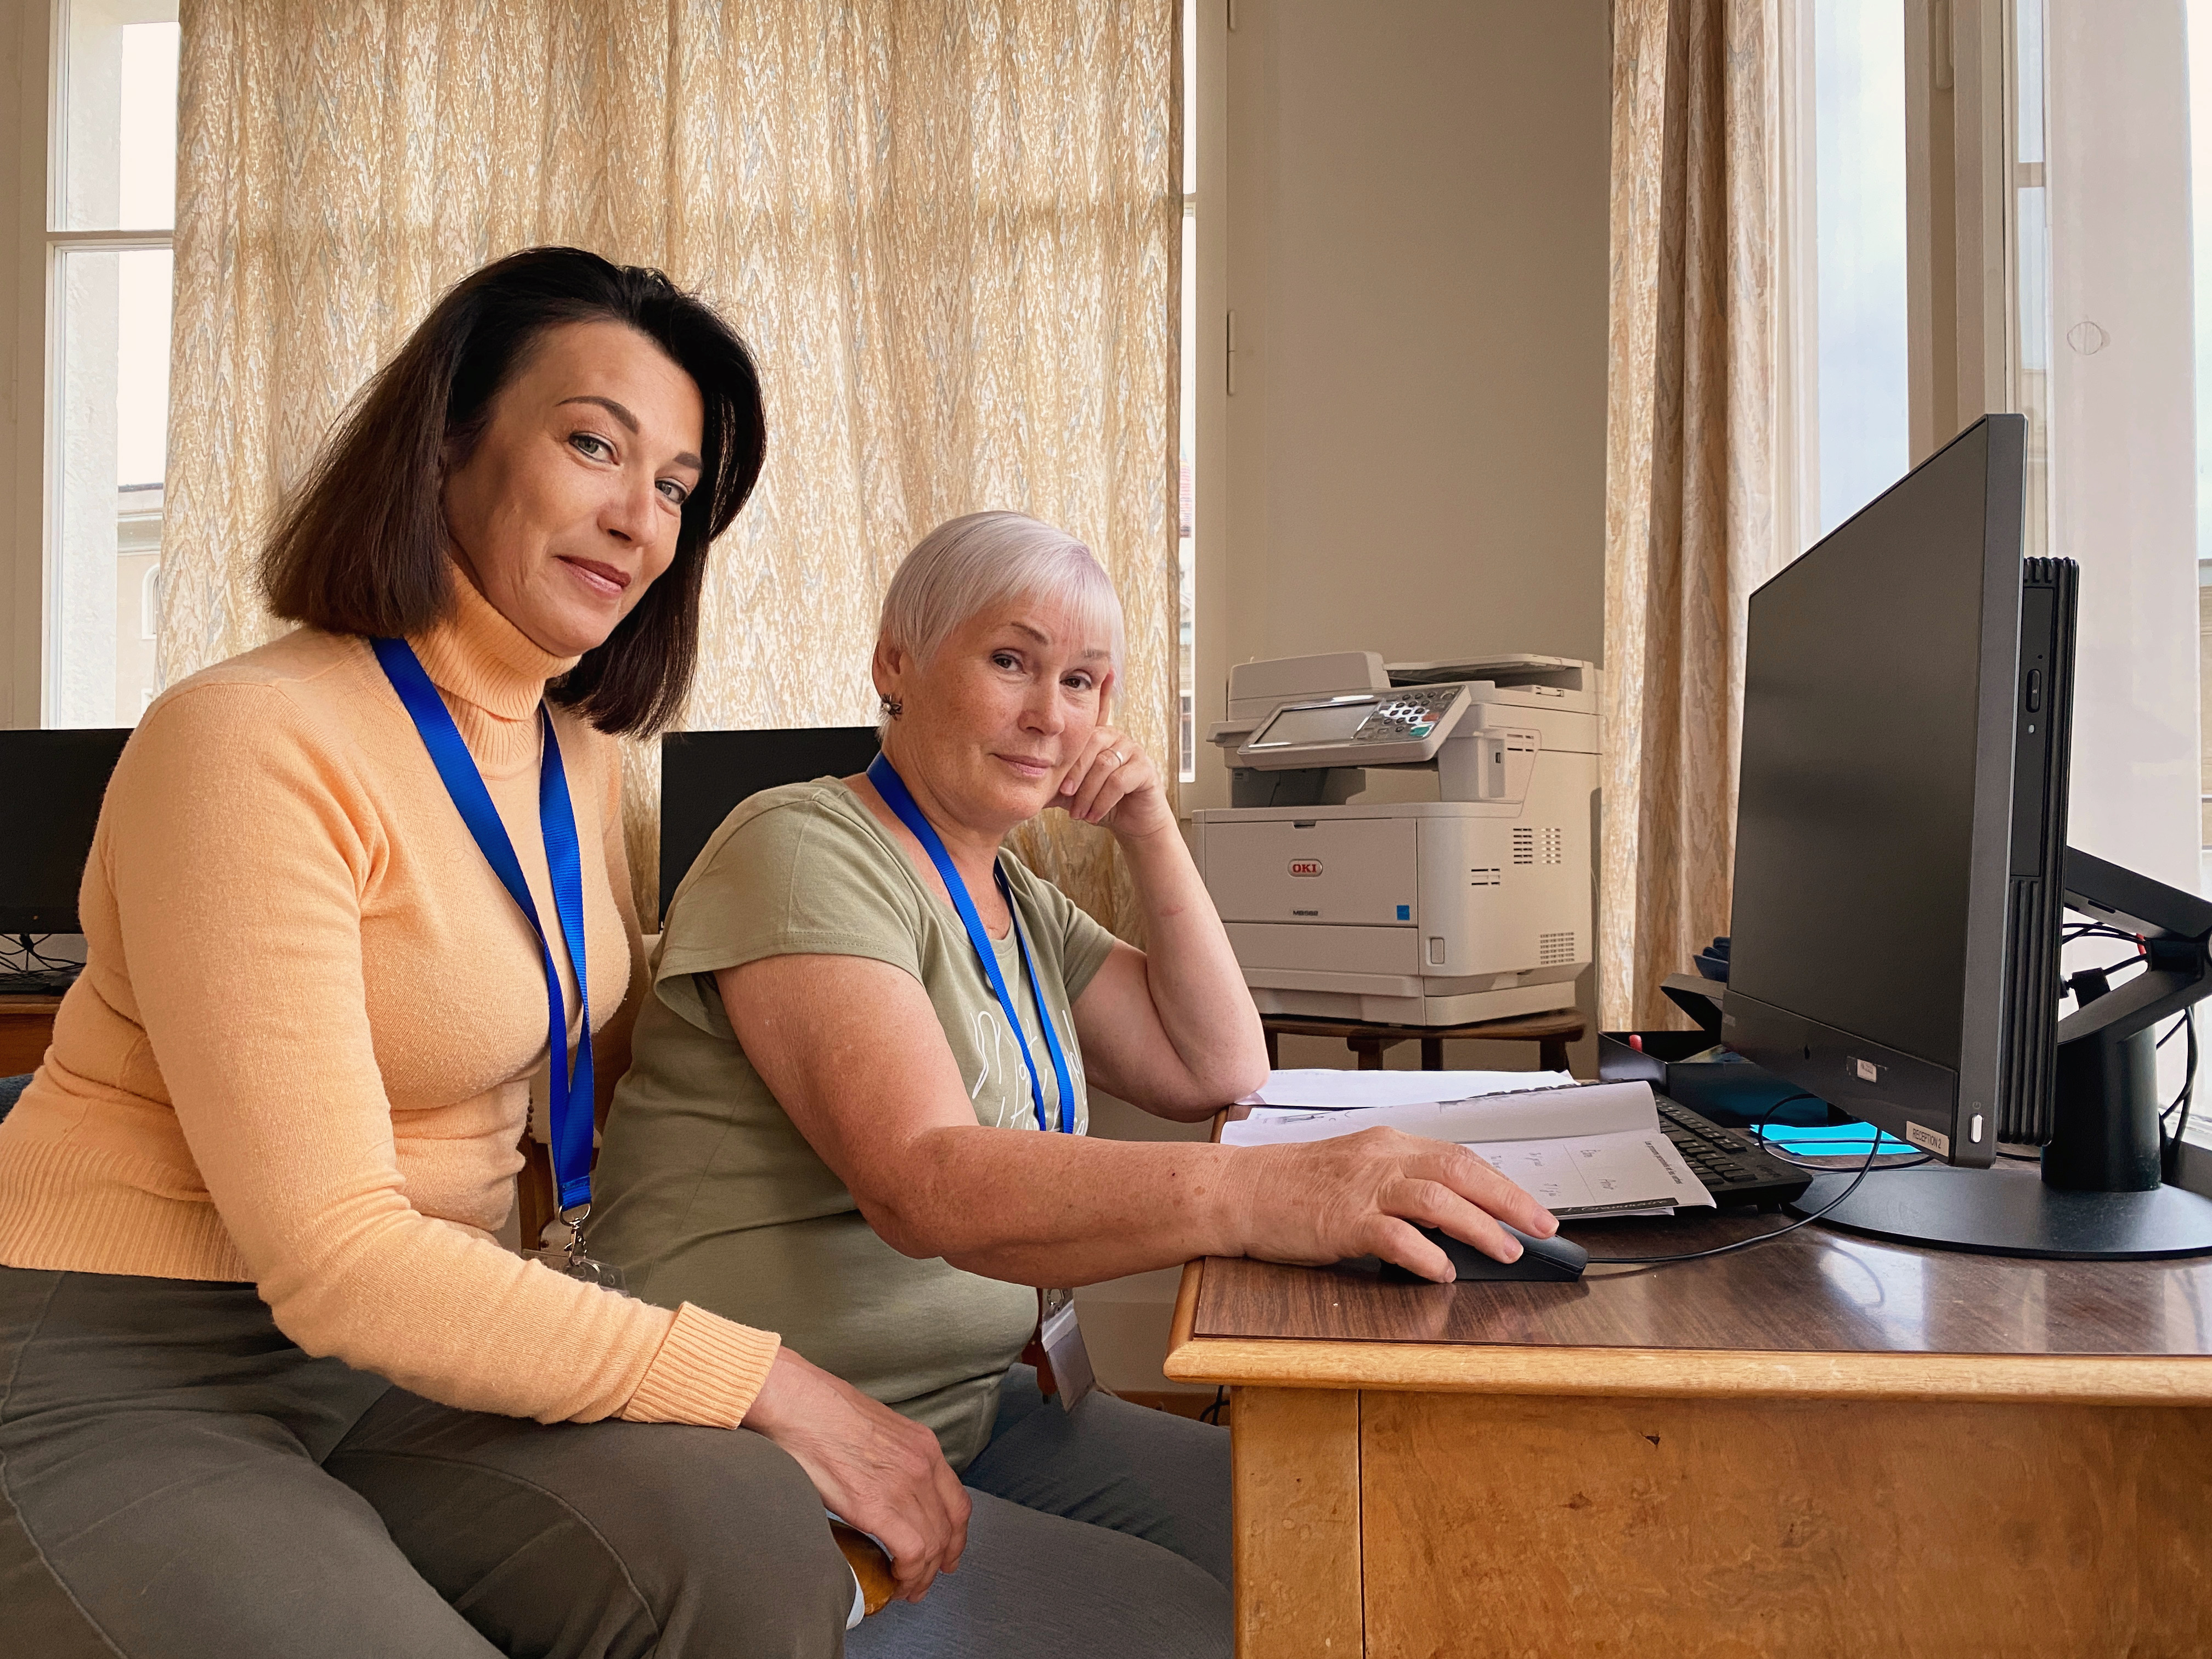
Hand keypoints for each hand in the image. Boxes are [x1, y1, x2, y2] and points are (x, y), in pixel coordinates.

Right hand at [742, 1347, 970, 1601]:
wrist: (795, 1401)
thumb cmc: (821, 1409)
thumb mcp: (875, 1429)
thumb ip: (890, 1457)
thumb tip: (882, 1483)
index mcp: (922, 1445)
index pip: (957, 1501)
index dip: (956, 1536)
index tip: (948, 1553)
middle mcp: (921, 1465)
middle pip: (949, 1527)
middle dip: (942, 1561)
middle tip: (924, 1580)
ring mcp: (902, 1485)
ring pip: (933, 1544)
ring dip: (923, 1574)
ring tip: (907, 1588)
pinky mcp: (876, 1505)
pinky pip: (911, 1551)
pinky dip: (909, 1573)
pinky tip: (897, 1579)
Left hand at [1058, 725, 1171, 838]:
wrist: (1132, 823)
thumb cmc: (1102, 803)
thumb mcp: (1073, 795)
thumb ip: (1054, 788)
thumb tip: (1024, 789)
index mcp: (1096, 736)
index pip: (1077, 740)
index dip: (1066, 763)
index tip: (1058, 788)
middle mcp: (1116, 737)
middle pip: (1092, 746)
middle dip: (1076, 774)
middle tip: (1066, 797)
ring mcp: (1133, 750)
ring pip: (1105, 765)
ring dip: (1088, 794)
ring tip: (1080, 815)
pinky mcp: (1146, 768)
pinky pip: (1120, 781)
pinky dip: (1103, 801)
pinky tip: (1094, 817)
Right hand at [1230, 1127, 1561, 1282]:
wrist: (1240, 1190)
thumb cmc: (1294, 1187)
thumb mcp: (1356, 1172)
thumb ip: (1401, 1188)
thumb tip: (1453, 1217)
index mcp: (1388, 1146)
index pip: (1459, 1158)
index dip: (1502, 1184)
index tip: (1531, 1209)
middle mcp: (1381, 1160)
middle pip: (1460, 1171)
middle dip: (1509, 1201)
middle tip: (1541, 1228)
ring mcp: (1361, 1189)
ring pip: (1437, 1199)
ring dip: (1479, 1227)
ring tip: (1505, 1250)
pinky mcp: (1341, 1221)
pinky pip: (1394, 1236)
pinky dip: (1425, 1254)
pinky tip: (1442, 1270)